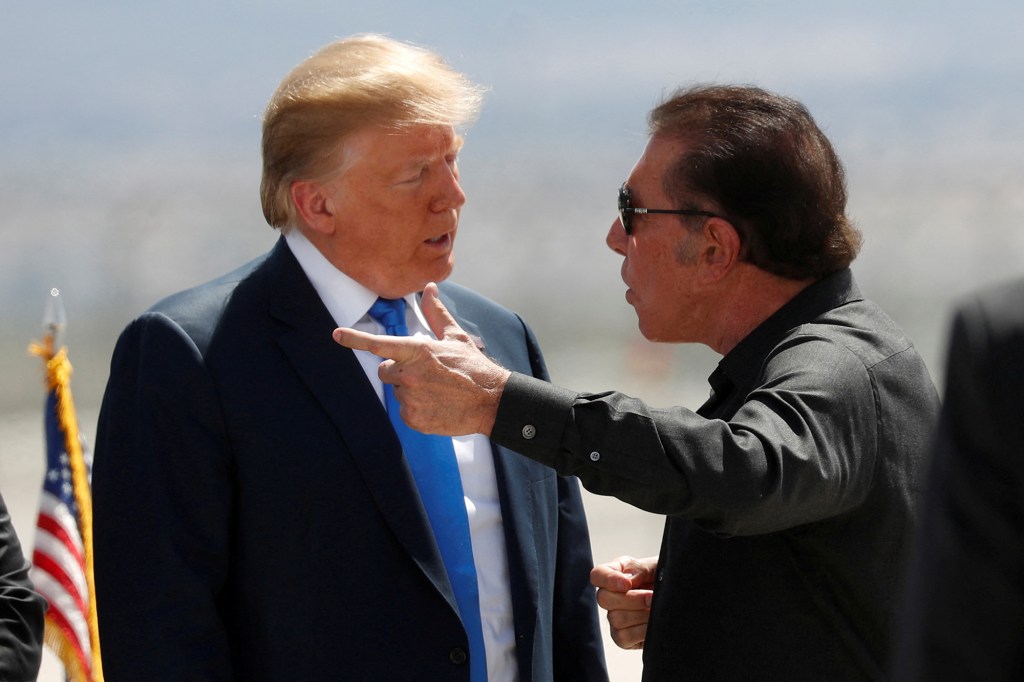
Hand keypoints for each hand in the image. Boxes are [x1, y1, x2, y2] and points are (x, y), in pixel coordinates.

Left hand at [332, 282, 510, 435]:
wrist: (490, 401)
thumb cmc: (473, 367)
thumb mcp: (456, 336)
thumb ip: (436, 313)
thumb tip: (429, 288)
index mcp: (417, 351)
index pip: (379, 344)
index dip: (355, 339)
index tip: (337, 334)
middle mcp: (409, 375)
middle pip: (385, 370)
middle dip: (399, 370)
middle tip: (426, 374)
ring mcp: (410, 398)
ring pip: (396, 391)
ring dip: (410, 390)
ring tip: (436, 390)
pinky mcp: (413, 418)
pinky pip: (404, 411)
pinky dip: (416, 408)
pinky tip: (436, 404)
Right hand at [590, 555, 657, 649]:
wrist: (680, 599)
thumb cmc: (665, 579)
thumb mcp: (655, 567)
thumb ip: (639, 569)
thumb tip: (628, 582)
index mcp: (616, 573)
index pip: (598, 575)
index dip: (609, 580)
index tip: (628, 584)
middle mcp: (611, 596)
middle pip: (603, 598)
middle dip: (631, 599)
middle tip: (652, 598)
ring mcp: (615, 618)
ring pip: (615, 618)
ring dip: (640, 614)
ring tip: (656, 610)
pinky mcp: (623, 638)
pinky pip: (624, 637)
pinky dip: (641, 631)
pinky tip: (652, 623)